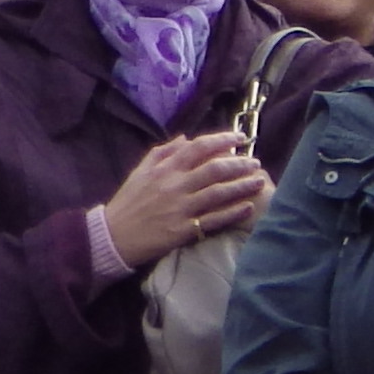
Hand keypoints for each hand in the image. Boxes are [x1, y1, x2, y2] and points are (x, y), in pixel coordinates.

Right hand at [100, 132, 275, 266]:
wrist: (114, 235)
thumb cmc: (128, 202)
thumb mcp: (140, 171)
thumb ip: (163, 152)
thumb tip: (186, 139)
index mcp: (165, 168)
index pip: (199, 147)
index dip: (222, 140)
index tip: (240, 138)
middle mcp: (175, 185)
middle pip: (215, 169)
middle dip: (239, 163)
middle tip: (255, 162)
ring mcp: (180, 208)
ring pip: (218, 193)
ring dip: (242, 186)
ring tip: (259, 181)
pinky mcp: (183, 229)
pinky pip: (213, 219)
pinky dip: (232, 213)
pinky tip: (248, 207)